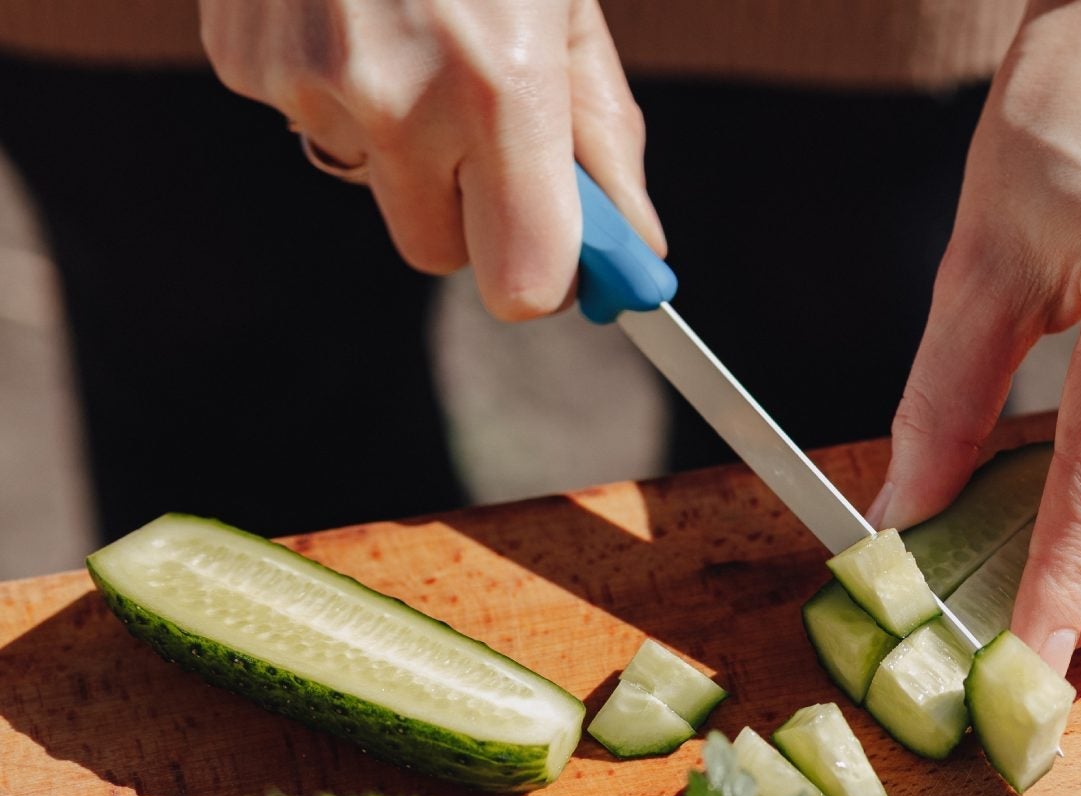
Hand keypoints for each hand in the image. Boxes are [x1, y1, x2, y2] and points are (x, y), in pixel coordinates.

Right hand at [201, 0, 661, 318]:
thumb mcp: (570, 10)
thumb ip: (605, 139)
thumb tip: (635, 250)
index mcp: (497, 90)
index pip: (520, 281)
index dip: (543, 275)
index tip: (561, 253)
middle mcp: (394, 100)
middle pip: (436, 251)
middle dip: (471, 212)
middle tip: (491, 131)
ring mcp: (305, 81)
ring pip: (367, 179)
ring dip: (399, 138)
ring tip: (415, 28)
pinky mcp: (242, 57)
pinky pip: (307, 118)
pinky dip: (336, 82)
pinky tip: (352, 5)